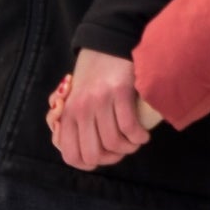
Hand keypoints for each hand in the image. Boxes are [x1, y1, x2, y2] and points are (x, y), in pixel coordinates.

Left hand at [51, 49, 156, 170]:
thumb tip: (80, 152)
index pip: (71, 155)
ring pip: (113, 142)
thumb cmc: (93, 76)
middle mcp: (80, 110)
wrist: (108, 45)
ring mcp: (99, 101)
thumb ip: (72, 124)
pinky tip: (143, 134)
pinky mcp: (119, 92)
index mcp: (66, 115)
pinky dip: (139, 137)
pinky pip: (129, 127)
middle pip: (93, 154)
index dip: (89, 164)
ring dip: (129, 148)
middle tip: (122, 150)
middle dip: (112, 158)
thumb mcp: (75, 100)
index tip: (104, 157)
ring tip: (135, 141)